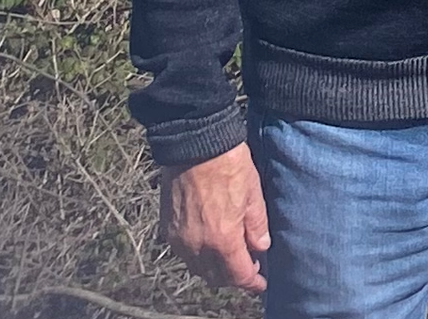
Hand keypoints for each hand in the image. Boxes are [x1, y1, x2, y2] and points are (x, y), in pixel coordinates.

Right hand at [159, 143, 270, 290]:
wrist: (195, 143)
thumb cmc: (228, 164)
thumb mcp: (253, 194)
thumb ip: (257, 225)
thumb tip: (260, 247)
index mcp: (222, 239)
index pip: (238, 275)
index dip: (251, 282)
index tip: (260, 284)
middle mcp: (197, 245)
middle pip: (216, 276)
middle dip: (233, 276)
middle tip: (247, 268)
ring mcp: (179, 238)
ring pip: (197, 267)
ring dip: (214, 268)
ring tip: (229, 256)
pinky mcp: (167, 227)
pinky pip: (184, 252)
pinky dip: (198, 255)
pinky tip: (209, 243)